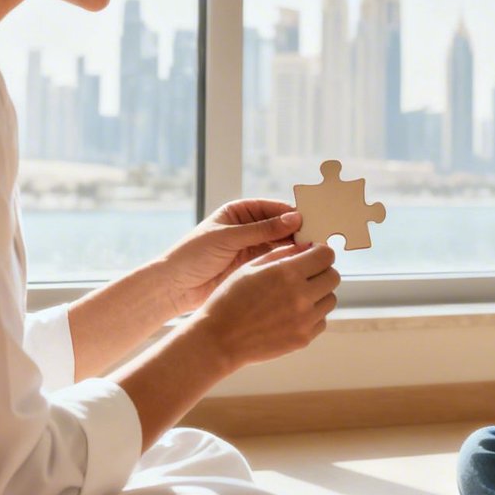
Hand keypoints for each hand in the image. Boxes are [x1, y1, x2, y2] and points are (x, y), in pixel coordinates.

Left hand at [160, 199, 303, 314]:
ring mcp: (252, 247)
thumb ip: (261, 229)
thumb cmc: (193, 254)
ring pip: (282, 244)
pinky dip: (289, 263)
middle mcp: (249, 227)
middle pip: (282, 226)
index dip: (294, 214)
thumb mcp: (228, 238)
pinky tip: (301, 267)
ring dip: (297, 248)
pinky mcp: (253, 267)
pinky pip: (276, 261)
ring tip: (315, 254)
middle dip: (300, 232)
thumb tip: (295, 218)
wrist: (174, 286)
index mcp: (241, 211)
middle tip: (320, 240)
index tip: (313, 221)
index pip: (274, 209)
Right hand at [188, 241, 339, 366]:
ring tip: (297, 296)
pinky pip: (321, 321)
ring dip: (319, 294)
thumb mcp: (250, 267)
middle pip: (334, 276)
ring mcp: (304, 320)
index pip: (326, 255)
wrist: (219, 339)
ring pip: (330, 299)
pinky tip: (292, 314)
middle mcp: (301, 295)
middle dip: (323, 272)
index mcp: (287, 273)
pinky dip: (312, 316)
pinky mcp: (304, 338)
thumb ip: (281, 254)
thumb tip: (306, 246)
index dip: (320, 253)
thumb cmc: (230, 299)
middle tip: (307, 275)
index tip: (312, 256)